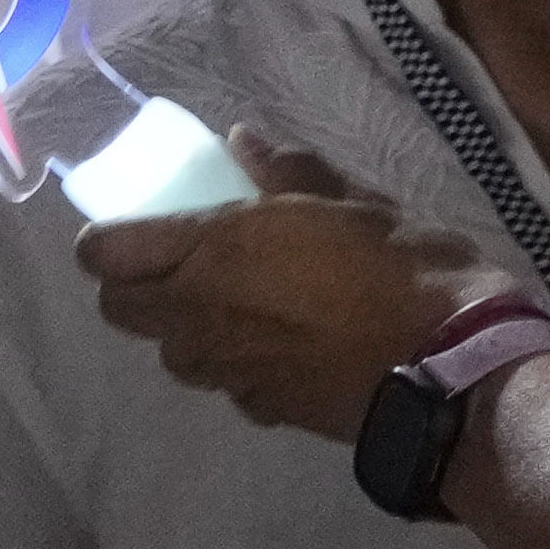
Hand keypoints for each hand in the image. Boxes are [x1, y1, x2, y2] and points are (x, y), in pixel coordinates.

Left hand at [80, 149, 512, 444]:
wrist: (447, 365)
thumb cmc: (402, 267)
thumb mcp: (356, 202)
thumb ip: (289, 174)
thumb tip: (243, 142)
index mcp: (212, 253)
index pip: (102, 252)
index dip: (112, 236)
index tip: (147, 222)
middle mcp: (197, 315)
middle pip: (118, 307)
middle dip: (139, 283)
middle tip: (190, 262)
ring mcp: (221, 369)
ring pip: (167, 348)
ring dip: (187, 325)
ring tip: (244, 306)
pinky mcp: (254, 406)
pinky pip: (221, 378)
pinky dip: (236, 359)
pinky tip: (287, 345)